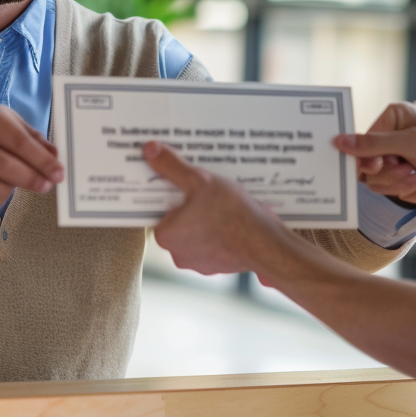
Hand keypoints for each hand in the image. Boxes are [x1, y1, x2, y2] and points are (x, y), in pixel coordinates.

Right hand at [0, 103, 62, 212]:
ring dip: (12, 191)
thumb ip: (32, 137)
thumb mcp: (6, 122)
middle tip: (47, 185)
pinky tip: (1, 191)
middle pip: (5, 167)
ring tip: (19, 184)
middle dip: (32, 179)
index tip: (58, 173)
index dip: (42, 161)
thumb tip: (54, 156)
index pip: (19, 142)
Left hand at [145, 141, 287, 275]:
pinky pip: (214, 243)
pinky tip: (233, 219)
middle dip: (193, 206)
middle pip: (180, 221)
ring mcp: (199, 263)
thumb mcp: (200, 180)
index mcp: (166, 235)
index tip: (186, 184)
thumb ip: (172, 166)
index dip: (174, 193)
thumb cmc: (231, 214)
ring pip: (198, 232)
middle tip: (208, 192)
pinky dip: (221, 232)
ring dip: (207, 219)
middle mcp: (178, 254)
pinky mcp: (218, 266)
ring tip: (224, 204)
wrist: (265, 242)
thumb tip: (150, 150)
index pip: (161, 208)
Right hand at [335, 115, 415, 205]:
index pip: (363, 137)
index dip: (368, 154)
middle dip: (386, 169)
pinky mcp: (393, 177)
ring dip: (396, 179)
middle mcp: (389, 136)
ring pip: (371, 177)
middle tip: (404, 166)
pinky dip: (401, 186)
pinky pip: (380, 187)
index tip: (378, 163)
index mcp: (393, 117)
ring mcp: (390, 158)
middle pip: (364, 159)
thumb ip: (374, 143)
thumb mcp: (411, 142)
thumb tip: (339, 142)